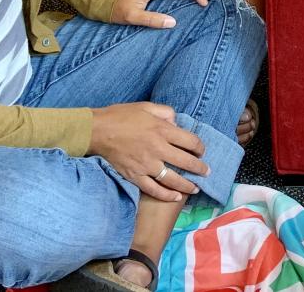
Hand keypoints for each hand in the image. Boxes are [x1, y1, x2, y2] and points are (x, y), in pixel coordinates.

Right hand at [88, 102, 209, 202]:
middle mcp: (157, 148)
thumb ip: (166, 112)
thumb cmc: (121, 116)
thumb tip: (176, 123)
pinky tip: (176, 197)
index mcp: (162, 130)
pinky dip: (166, 195)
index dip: (199, 147)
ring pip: (173, 179)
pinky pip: (154, 189)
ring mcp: (146, 164)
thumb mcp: (146, 106)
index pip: (190, 141)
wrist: (96, 131)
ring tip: (196, 188)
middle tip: (206, 172)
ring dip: (187, 185)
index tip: (201, 151)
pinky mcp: (135, 175)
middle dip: (200, 168)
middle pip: (186, 162)